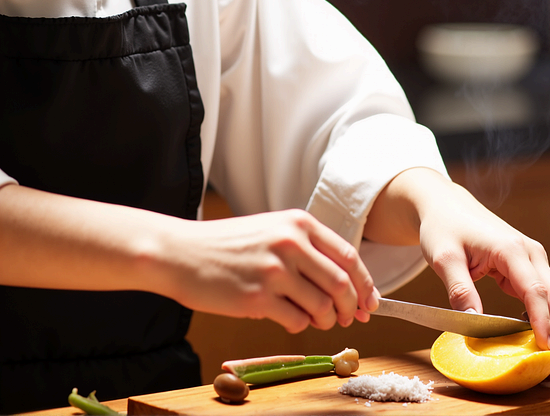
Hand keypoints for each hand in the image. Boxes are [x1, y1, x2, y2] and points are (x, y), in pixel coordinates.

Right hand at [157, 209, 378, 333]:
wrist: (179, 252)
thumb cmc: (224, 245)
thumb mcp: (270, 229)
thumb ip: (305, 249)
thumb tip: (344, 284)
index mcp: (298, 223)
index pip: (349, 257)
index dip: (365, 284)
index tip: (370, 302)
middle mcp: (290, 243)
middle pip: (342, 285)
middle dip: (352, 308)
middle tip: (349, 319)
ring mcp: (275, 271)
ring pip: (323, 307)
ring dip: (326, 320)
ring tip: (315, 319)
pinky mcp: (257, 298)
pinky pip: (297, 321)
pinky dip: (299, 325)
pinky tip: (286, 317)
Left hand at [368, 169, 549, 364]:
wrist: (445, 206)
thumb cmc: (443, 228)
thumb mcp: (443, 258)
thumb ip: (459, 289)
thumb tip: (473, 323)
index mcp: (510, 249)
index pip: (536, 291)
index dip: (543, 322)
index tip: (545, 351)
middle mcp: (530, 252)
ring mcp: (531, 259)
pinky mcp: (526, 267)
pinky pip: (544, 295)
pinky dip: (547, 318)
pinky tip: (539, 341)